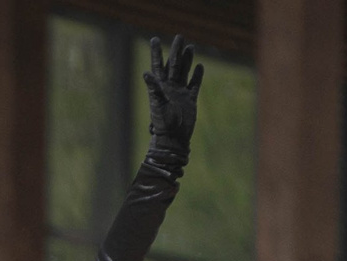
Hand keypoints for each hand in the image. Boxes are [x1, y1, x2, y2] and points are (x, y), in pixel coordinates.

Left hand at [142, 35, 202, 160]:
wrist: (174, 139)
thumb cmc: (163, 124)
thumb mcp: (157, 105)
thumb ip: (154, 88)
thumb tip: (147, 73)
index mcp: (160, 87)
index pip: (158, 66)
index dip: (156, 53)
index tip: (154, 39)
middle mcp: (170, 87)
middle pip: (174, 65)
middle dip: (176, 51)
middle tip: (179, 36)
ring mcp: (180, 93)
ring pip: (185, 72)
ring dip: (187, 60)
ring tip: (190, 46)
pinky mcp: (190, 99)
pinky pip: (194, 84)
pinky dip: (197, 75)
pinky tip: (200, 66)